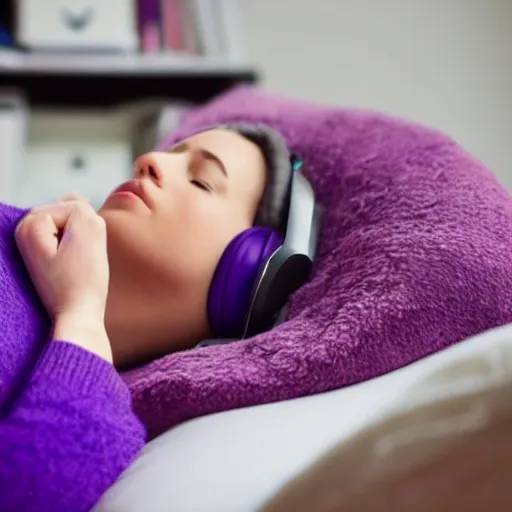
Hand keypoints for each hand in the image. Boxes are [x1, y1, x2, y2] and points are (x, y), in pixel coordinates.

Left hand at [15, 196, 111, 361]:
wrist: (79, 316)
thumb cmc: (83, 279)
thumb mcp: (89, 230)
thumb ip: (81, 206)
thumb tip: (78, 205)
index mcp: (28, 225)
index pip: (73, 204)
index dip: (85, 225)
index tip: (78, 252)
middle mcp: (25, 233)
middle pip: (71, 212)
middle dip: (82, 230)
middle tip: (80, 259)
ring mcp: (37, 246)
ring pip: (75, 227)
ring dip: (83, 241)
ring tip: (79, 264)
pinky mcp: (49, 258)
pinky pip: (73, 241)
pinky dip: (81, 250)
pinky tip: (77, 268)